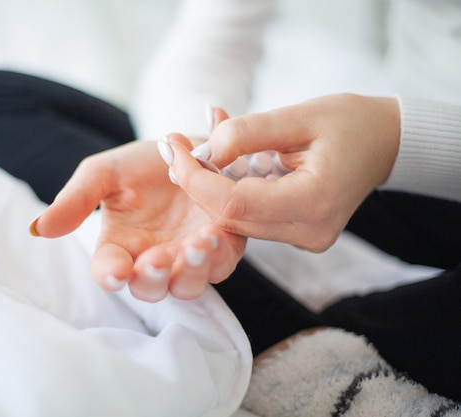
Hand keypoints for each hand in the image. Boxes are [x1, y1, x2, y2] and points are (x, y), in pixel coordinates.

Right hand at [30, 140, 246, 301]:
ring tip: (197, 243)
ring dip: (192, 270)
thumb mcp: (105, 173)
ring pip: (189, 285)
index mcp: (119, 246)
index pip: (108, 271)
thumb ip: (75, 200)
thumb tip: (36, 229)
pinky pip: (222, 262)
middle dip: (154, 278)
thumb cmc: (143, 161)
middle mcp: (153, 258)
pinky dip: (219, 253)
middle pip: (150, 288)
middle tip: (158, 259)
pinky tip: (215, 231)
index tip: (116, 271)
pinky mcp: (222, 245)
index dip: (110, 275)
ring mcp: (188, 256)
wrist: (190, 143)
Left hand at [168, 94, 399, 251]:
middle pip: (229, 217)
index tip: (172, 148)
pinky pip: (250, 218)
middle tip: (175, 147)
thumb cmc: (347, 122)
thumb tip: (199, 153)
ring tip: (198, 150)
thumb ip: (245, 134)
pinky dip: (230, 192)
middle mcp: (308, 231)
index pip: (233, 204)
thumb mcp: (296, 115)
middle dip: (195, 183)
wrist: (383, 142)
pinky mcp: (298, 235)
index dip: (195, 179)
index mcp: (313, 202)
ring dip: (210, 188)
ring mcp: (304, 238)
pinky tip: (223, 165)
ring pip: (236, 220)